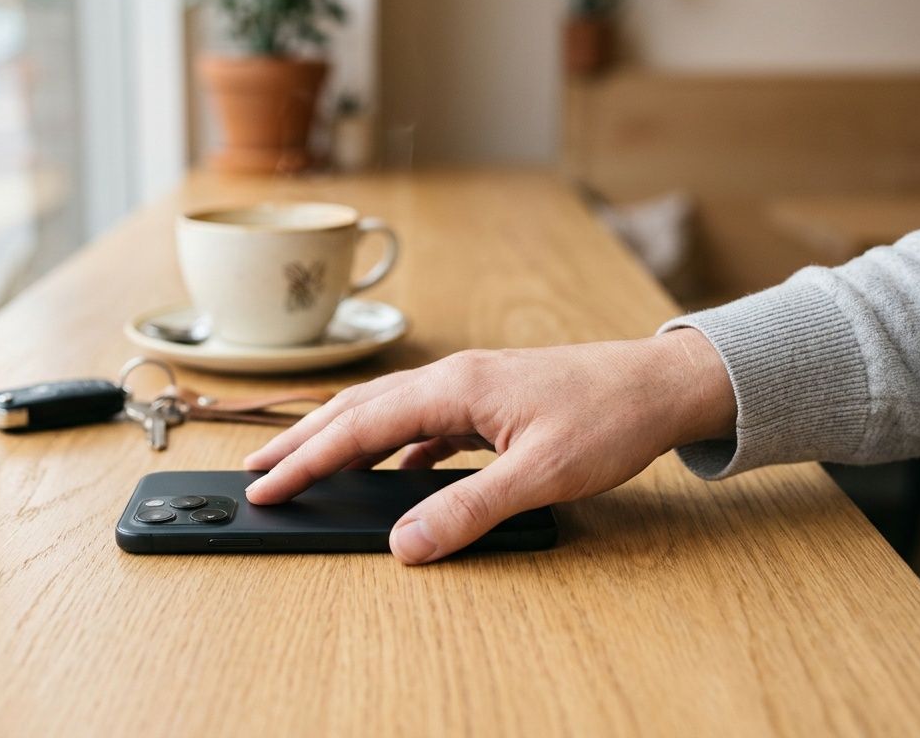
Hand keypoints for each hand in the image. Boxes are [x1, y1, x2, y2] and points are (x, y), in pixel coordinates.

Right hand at [243, 329, 735, 563]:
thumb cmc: (610, 417)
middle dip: (303, 441)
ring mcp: (471, 387)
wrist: (662, 383)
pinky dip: (392, 445)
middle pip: (358, 409)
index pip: (360, 426)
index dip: (307, 458)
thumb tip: (406, 542)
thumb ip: (470, 507)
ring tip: (304, 464)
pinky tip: (393, 469)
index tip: (267, 486)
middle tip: (257, 473)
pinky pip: (422, 421)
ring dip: (341, 438)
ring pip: (387, 411)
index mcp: (455, 387)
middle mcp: (454, 378)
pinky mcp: (490, 401)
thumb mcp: (541, 473)